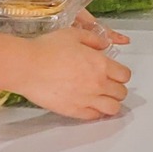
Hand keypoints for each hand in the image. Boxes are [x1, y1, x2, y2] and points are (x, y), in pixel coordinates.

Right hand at [10, 21, 131, 119]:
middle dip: (117, 89)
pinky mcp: (74, 111)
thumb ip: (93, 39)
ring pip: (113, 108)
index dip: (120, 74)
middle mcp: (98, 83)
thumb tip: (104, 44)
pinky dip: (95, 112)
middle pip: (121, 93)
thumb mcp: (72, 35)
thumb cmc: (46, 49)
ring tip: (103, 99)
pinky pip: (94, 116)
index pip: (125, 75)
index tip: (114, 74)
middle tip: (108, 86)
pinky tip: (90, 106)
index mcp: (101, 64)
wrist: (27, 66)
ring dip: (111, 103)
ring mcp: (87, 99)